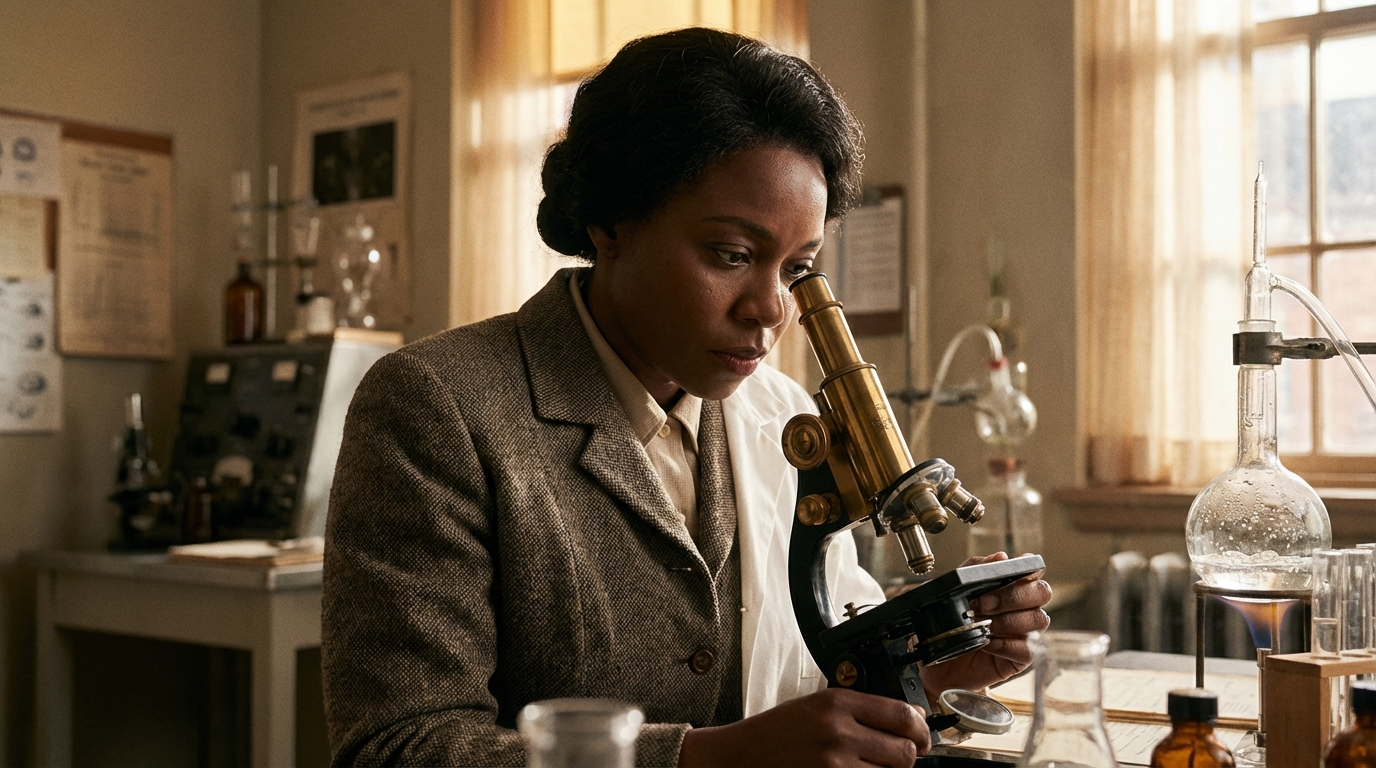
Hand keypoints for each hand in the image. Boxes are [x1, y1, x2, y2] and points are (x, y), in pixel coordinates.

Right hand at [677, 688, 929, 767]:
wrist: (741, 755)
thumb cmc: (777, 731)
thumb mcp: (817, 705)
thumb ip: (860, 709)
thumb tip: (907, 719)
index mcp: (837, 702)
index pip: (902, 714)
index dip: (921, 728)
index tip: (922, 734)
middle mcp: (839, 731)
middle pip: (905, 750)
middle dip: (909, 755)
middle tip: (904, 755)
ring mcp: (835, 763)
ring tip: (872, 764)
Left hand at [918, 551, 1050, 695]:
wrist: (934, 661)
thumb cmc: (945, 623)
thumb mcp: (950, 591)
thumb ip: (973, 569)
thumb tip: (1001, 556)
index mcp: (1009, 586)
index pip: (1033, 571)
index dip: (1028, 568)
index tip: (1011, 571)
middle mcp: (1022, 607)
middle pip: (1042, 592)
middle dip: (1013, 596)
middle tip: (983, 604)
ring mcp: (1024, 633)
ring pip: (1039, 619)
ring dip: (1009, 620)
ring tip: (983, 626)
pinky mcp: (1020, 658)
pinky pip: (1028, 649)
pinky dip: (1006, 645)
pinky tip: (986, 644)